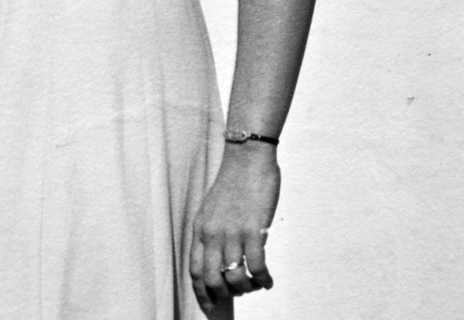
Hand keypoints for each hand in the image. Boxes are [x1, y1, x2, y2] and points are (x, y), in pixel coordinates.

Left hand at [189, 145, 279, 315]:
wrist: (247, 158)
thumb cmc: (233, 183)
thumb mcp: (212, 209)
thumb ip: (212, 233)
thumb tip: (219, 259)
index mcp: (200, 229)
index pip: (195, 270)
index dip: (201, 293)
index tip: (210, 307)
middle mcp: (212, 234)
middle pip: (212, 279)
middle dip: (225, 295)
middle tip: (238, 295)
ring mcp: (232, 232)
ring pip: (235, 277)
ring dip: (247, 288)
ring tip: (256, 284)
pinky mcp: (253, 229)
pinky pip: (256, 266)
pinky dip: (263, 279)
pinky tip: (268, 281)